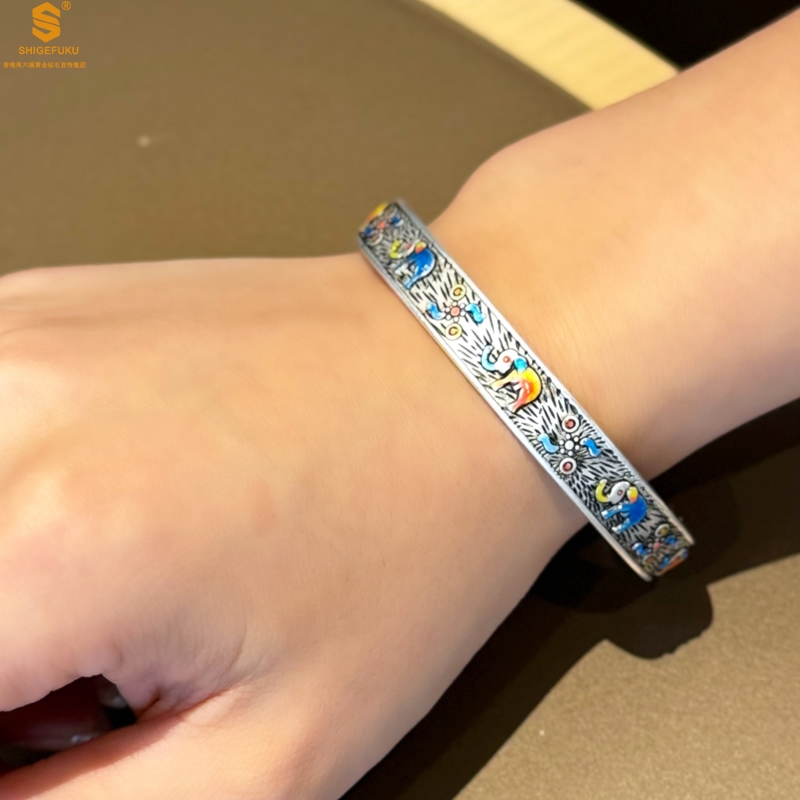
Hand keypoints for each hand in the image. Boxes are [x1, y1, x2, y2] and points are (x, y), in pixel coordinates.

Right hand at [0, 254, 579, 797]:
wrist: (470, 368)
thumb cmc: (417, 530)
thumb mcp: (272, 748)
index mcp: (55, 539)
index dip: (12, 741)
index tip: (65, 729)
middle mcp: (10, 406)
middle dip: (6, 666)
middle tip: (73, 694)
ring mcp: (17, 336)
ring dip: (1, 596)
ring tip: (85, 617)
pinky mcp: (41, 308)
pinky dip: (6, 506)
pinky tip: (91, 526)